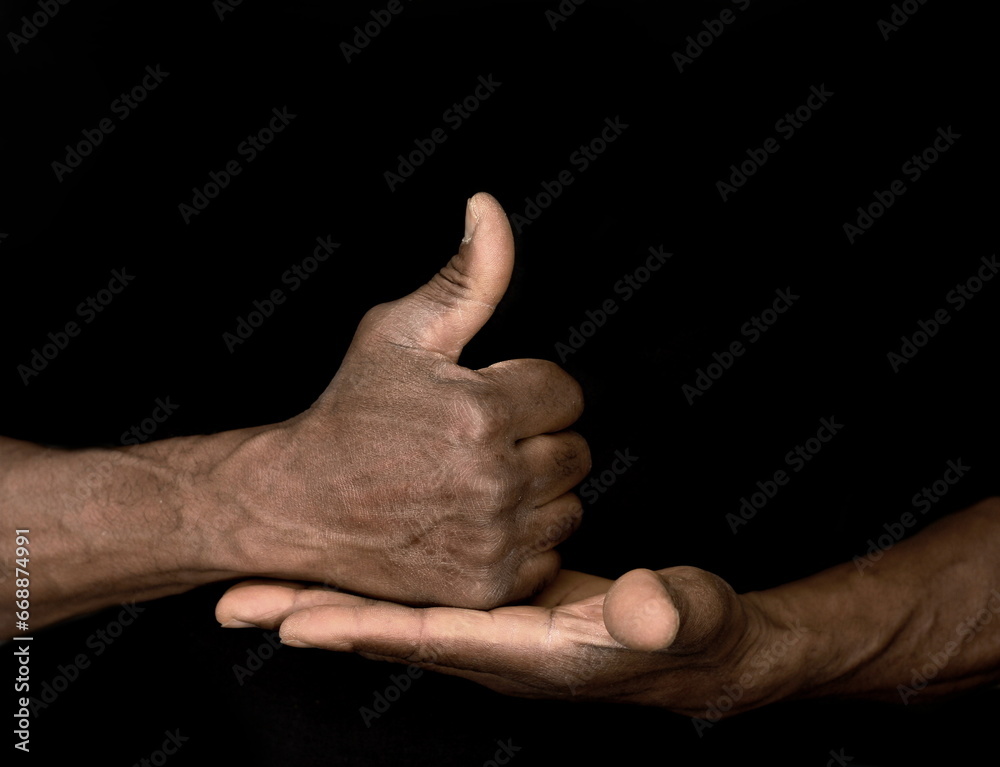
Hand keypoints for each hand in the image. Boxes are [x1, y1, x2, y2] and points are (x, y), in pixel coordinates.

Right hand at [212, 192, 588, 608]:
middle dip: (537, 439)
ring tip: (474, 480)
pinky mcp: (487, 587)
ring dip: (537, 491)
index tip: (486, 399)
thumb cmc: (352, 412)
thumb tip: (491, 207)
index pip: (566, 393)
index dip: (528, 392)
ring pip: (569, 504)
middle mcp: (494, 481)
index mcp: (482, 411)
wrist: (299, 504)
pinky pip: (550, 553)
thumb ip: (468, 276)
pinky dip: (524, 539)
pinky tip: (475, 521)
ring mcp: (492, 540)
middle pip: (577, 451)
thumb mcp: (401, 332)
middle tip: (477, 442)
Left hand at [215, 566, 805, 718]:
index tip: (293, 618)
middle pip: (386, 628)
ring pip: (391, 610)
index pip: (428, 635)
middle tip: (235, 599)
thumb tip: (645, 606)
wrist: (694, 646)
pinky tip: (343, 564)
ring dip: (328, 596)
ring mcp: (487, 625)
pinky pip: (415, 595)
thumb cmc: (688, 631)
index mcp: (526, 647)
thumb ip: (664, 613)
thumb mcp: (685, 615)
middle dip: (312, 613)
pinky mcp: (494, 604)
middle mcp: (491, 643)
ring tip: (261, 582)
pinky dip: (369, 585)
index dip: (361, 625)